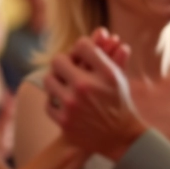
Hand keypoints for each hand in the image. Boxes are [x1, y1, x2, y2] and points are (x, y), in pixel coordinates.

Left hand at [43, 32, 146, 159]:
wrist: (120, 137)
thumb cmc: (119, 102)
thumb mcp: (118, 77)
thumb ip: (109, 54)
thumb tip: (101, 31)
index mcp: (105, 72)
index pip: (81, 45)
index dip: (80, 48)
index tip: (81, 55)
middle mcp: (87, 86)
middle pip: (58, 60)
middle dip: (63, 63)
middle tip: (67, 69)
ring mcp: (74, 105)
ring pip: (48, 80)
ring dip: (55, 81)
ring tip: (63, 85)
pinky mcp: (65, 121)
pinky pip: (48, 103)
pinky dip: (54, 102)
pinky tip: (63, 102)